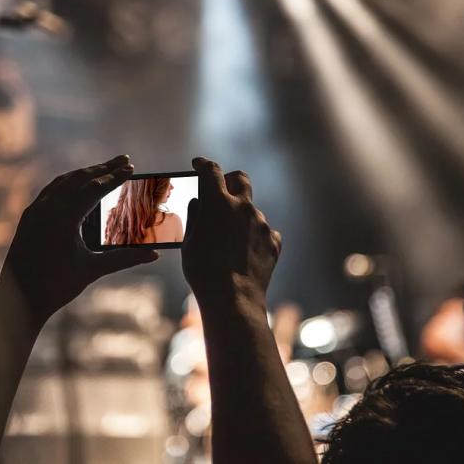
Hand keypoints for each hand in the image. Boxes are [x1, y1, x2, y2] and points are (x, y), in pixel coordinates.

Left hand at [0, 155, 158, 323]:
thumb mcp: (93, 270)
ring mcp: (34, 211)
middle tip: (123, 159)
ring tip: (104, 169)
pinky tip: (75, 186)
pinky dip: (67, 183)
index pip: (94, 188)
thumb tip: (153, 255)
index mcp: (63, 217)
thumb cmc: (55, 287)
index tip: (131, 167)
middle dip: (102, 168)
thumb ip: (124, 258)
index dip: (114, 177)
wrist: (17, 302)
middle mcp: (47, 208)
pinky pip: (50, 192)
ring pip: (62, 182)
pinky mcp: (28, 218)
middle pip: (79, 179)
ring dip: (85, 174)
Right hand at [181, 157, 281, 313]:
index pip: (211, 170)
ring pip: (251, 211)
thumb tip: (199, 203)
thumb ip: (196, 216)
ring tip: (228, 241)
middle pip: (240, 179)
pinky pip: (264, 232)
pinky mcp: (274, 241)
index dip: (203, 164)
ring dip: (240, 218)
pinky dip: (254, 237)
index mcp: (217, 202)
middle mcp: (243, 207)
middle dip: (230, 180)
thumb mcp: (189, 242)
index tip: (198, 164)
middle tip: (221, 191)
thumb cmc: (203, 271)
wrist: (233, 300)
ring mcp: (262, 223)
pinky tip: (244, 253)